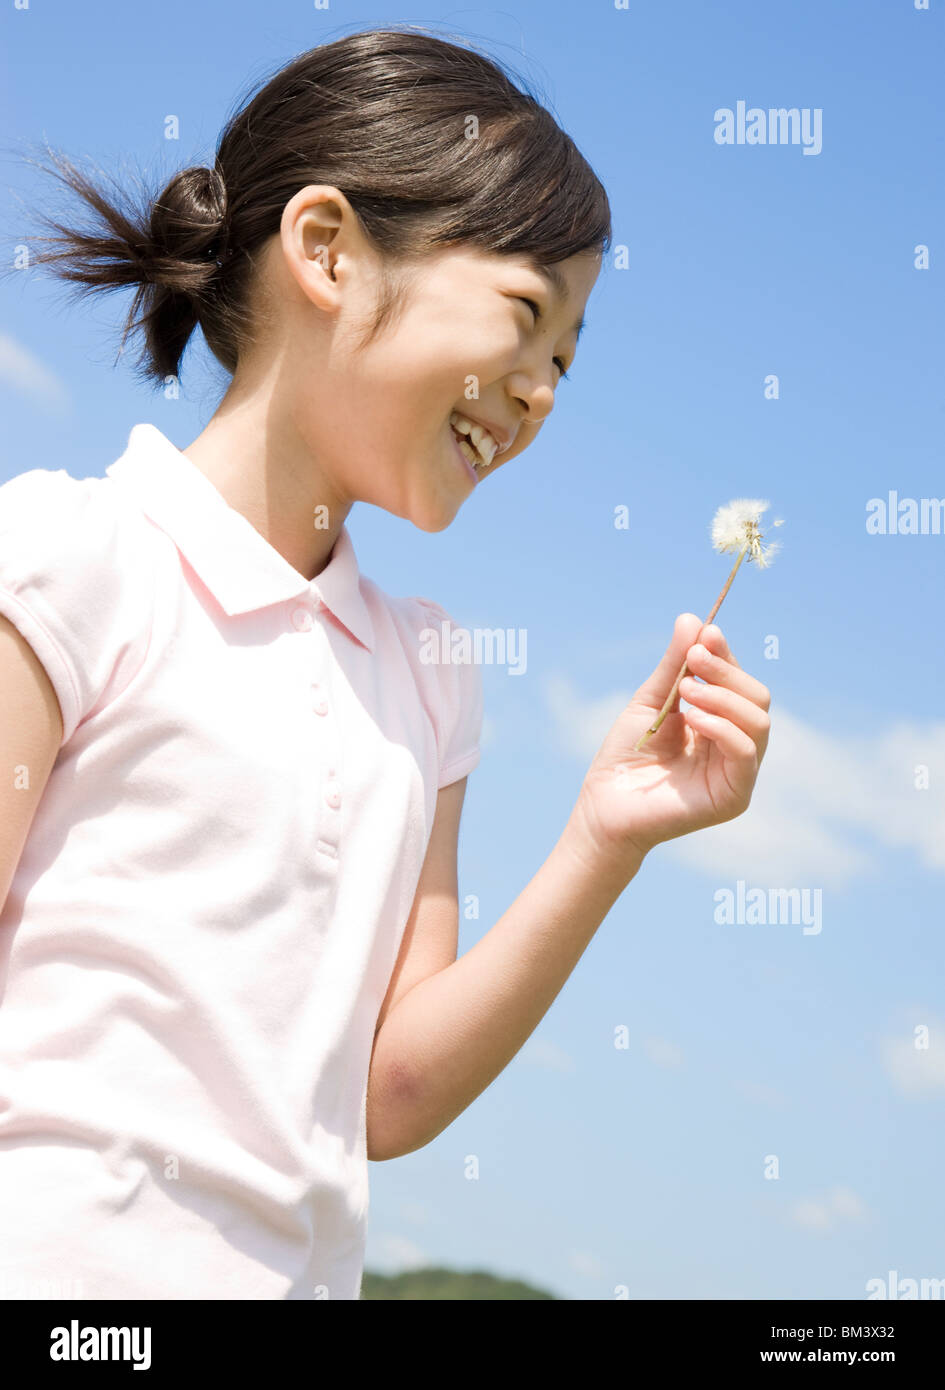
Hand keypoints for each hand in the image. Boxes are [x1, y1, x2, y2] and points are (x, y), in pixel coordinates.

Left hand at [571, 613, 771, 865]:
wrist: (604, 804)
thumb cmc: (625, 757)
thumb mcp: (651, 702)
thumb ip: (674, 666)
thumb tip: (693, 618)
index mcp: (720, 722)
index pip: (739, 682)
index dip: (726, 656)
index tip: (706, 634)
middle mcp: (736, 746)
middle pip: (757, 697)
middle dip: (727, 672)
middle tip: (693, 661)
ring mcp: (739, 772)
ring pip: (759, 722)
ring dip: (723, 697)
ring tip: (687, 694)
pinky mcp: (734, 796)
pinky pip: (746, 752)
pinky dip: (723, 728)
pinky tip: (694, 720)